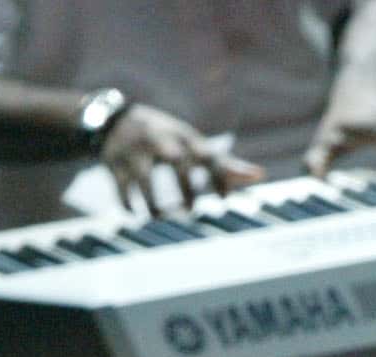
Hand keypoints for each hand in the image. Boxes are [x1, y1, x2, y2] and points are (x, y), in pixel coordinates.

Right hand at [102, 103, 262, 214]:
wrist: (115, 120)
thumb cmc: (167, 138)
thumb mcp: (193, 144)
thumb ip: (224, 163)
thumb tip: (260, 175)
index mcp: (184, 138)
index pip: (207, 155)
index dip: (218, 177)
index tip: (224, 200)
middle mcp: (161, 141)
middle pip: (176, 161)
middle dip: (186, 187)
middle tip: (190, 211)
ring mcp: (136, 151)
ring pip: (144, 178)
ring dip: (154, 202)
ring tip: (160, 217)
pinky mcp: (115, 163)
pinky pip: (121, 187)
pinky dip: (128, 204)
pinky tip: (135, 214)